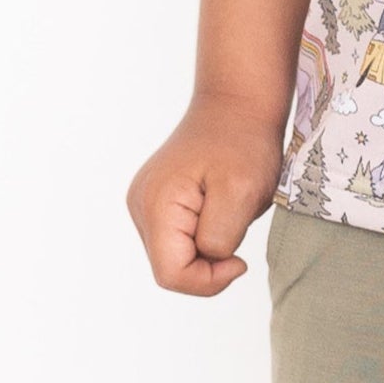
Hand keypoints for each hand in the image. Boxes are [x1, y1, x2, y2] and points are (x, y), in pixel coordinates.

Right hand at [126, 90, 284, 295]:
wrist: (238, 102)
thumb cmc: (243, 141)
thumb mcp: (242, 192)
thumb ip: (219, 239)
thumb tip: (208, 259)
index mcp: (156, 205)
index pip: (171, 275)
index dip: (209, 280)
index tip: (240, 259)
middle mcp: (141, 205)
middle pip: (171, 267)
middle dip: (209, 260)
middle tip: (237, 224)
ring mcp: (146, 201)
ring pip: (175, 254)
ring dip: (207, 245)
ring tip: (227, 209)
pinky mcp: (158, 199)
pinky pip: (179, 237)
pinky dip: (204, 232)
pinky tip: (218, 206)